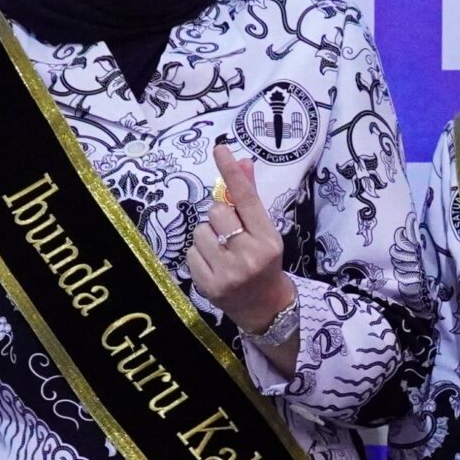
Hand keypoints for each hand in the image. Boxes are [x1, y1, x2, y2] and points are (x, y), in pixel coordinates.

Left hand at [186, 142, 293, 336]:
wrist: (266, 309)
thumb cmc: (265, 263)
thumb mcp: (265, 232)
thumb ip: (251, 199)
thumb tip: (242, 162)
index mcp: (267, 240)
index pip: (247, 199)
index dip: (233, 173)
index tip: (220, 150)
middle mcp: (248, 256)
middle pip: (217, 212)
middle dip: (220, 217)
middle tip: (230, 232)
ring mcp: (227, 273)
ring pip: (200, 231)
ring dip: (208, 236)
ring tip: (222, 250)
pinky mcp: (208, 286)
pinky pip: (191, 252)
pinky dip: (200, 254)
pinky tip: (214, 264)